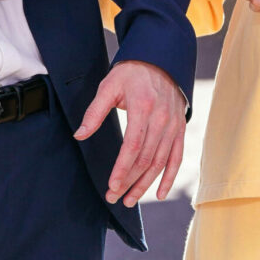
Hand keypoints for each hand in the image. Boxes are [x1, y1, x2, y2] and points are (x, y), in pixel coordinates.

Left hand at [74, 60, 186, 206]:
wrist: (160, 59)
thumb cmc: (131, 73)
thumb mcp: (109, 86)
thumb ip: (95, 112)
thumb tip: (80, 135)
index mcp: (143, 108)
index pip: (132, 146)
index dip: (122, 169)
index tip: (112, 186)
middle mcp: (161, 119)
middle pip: (145, 159)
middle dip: (129, 182)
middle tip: (114, 197)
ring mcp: (173, 125)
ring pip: (160, 162)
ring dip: (145, 185)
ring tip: (130, 200)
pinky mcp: (180, 129)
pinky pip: (176, 157)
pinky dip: (169, 177)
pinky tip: (159, 193)